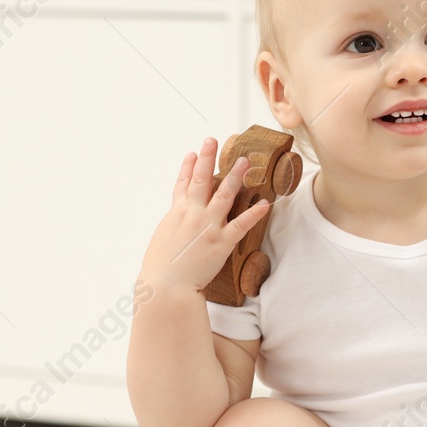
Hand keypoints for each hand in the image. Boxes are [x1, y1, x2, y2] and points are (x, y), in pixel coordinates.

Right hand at [138, 137, 267, 298]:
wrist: (166, 286)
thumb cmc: (161, 267)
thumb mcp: (163, 238)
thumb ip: (174, 225)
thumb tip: (179, 219)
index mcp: (176, 213)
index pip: (182, 183)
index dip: (189, 166)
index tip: (193, 152)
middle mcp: (192, 214)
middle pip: (201, 180)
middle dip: (208, 158)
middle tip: (213, 140)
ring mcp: (207, 227)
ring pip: (223, 195)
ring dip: (235, 177)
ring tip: (245, 161)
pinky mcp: (221, 243)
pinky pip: (241, 225)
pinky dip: (254, 214)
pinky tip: (265, 203)